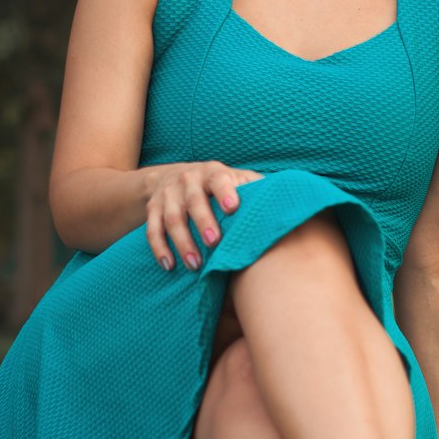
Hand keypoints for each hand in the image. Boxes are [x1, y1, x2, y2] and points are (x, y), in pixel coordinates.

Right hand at [145, 160, 263, 271]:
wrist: (171, 176)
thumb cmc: (216, 185)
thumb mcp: (236, 179)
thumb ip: (256, 187)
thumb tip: (286, 198)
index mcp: (213, 173)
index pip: (219, 179)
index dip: (225, 192)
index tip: (232, 208)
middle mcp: (188, 180)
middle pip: (193, 201)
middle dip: (203, 222)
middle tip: (214, 243)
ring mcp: (168, 194)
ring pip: (172, 218)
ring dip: (182, 242)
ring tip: (195, 265)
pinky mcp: (153, 208)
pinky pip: (152, 230)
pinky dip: (159, 248)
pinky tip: (169, 266)